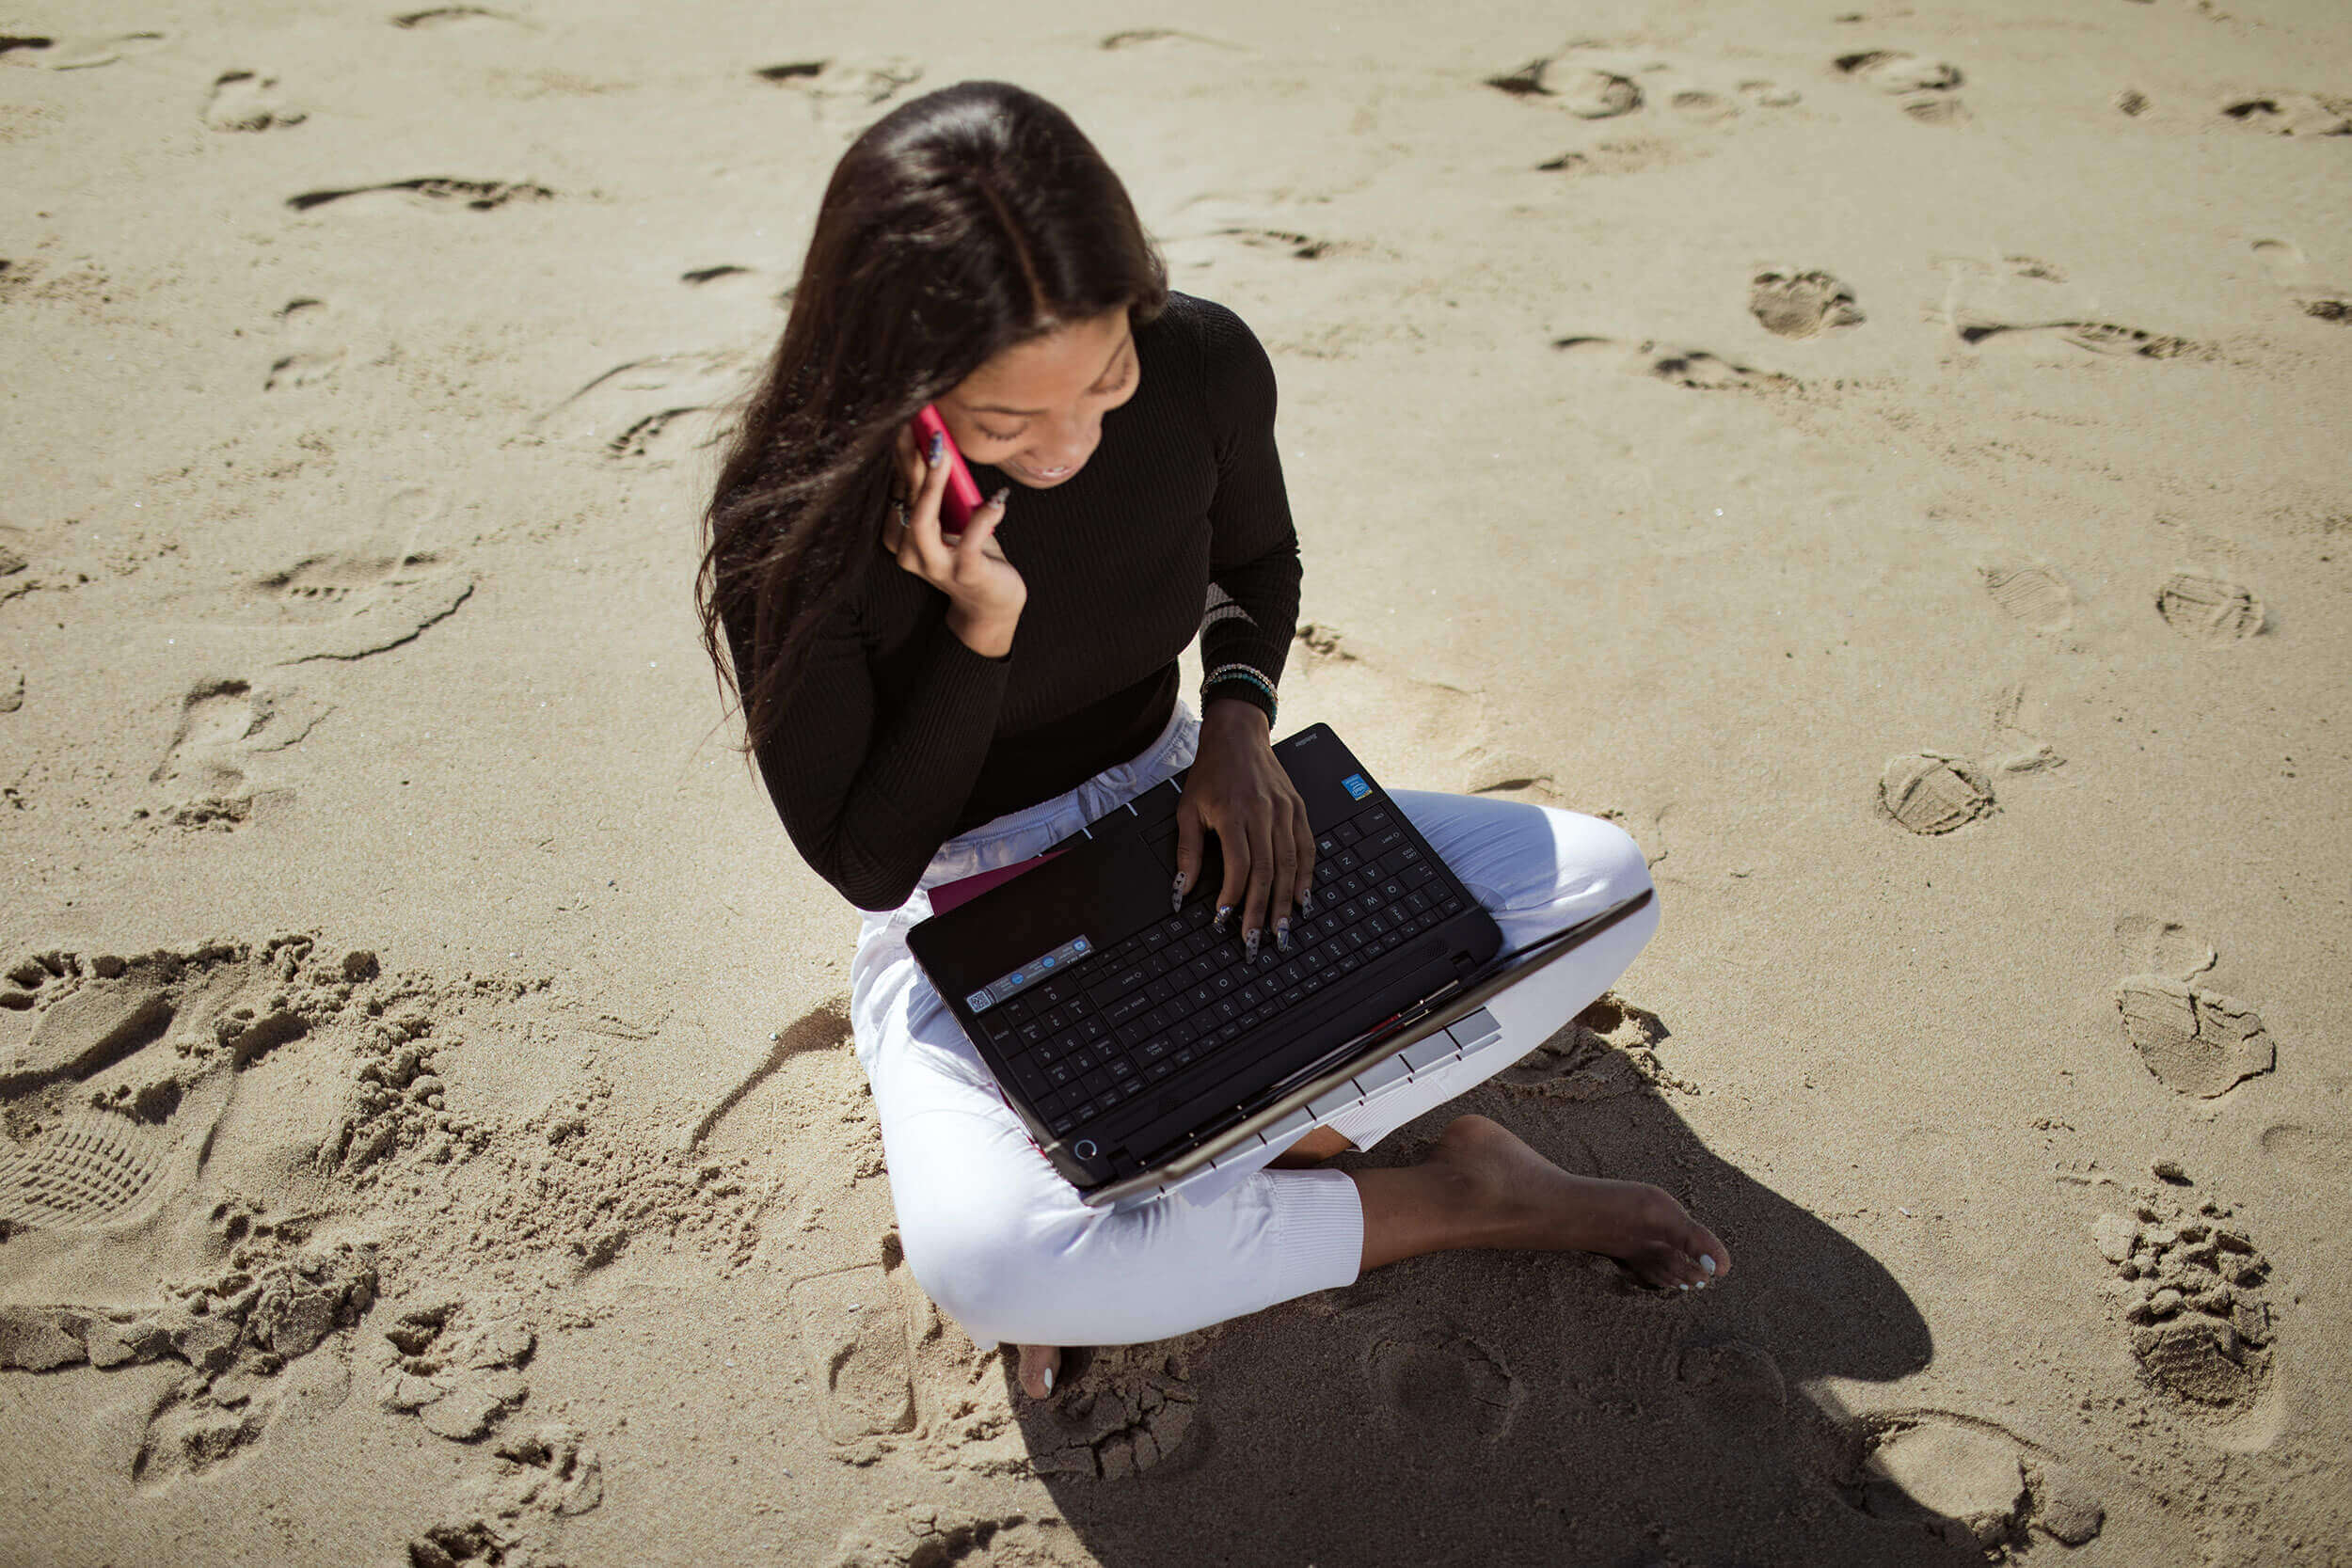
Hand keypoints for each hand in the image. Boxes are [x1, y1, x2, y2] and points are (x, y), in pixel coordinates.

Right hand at [888, 424, 1024, 656]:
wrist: (993, 603)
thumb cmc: (973, 553)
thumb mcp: (953, 518)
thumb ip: (941, 491)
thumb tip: (936, 444)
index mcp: (900, 535)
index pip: (898, 488)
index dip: (900, 454)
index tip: (906, 420)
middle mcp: (909, 551)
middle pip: (905, 498)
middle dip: (910, 458)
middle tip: (919, 424)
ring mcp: (935, 566)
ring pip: (922, 521)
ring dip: (932, 484)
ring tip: (943, 452)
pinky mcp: (965, 575)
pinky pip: (969, 545)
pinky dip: (983, 520)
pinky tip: (997, 501)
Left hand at [1174, 699, 1315, 960]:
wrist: (1239, 735)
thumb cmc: (1211, 772)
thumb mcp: (1188, 808)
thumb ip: (1188, 851)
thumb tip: (1183, 889)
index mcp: (1233, 813)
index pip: (1239, 865)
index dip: (1234, 896)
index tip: (1225, 919)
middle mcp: (1263, 813)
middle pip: (1267, 871)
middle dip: (1261, 910)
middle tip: (1255, 940)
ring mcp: (1285, 811)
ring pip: (1289, 865)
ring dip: (1285, 901)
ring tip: (1281, 930)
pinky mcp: (1299, 810)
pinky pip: (1306, 848)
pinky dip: (1306, 876)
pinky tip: (1302, 899)